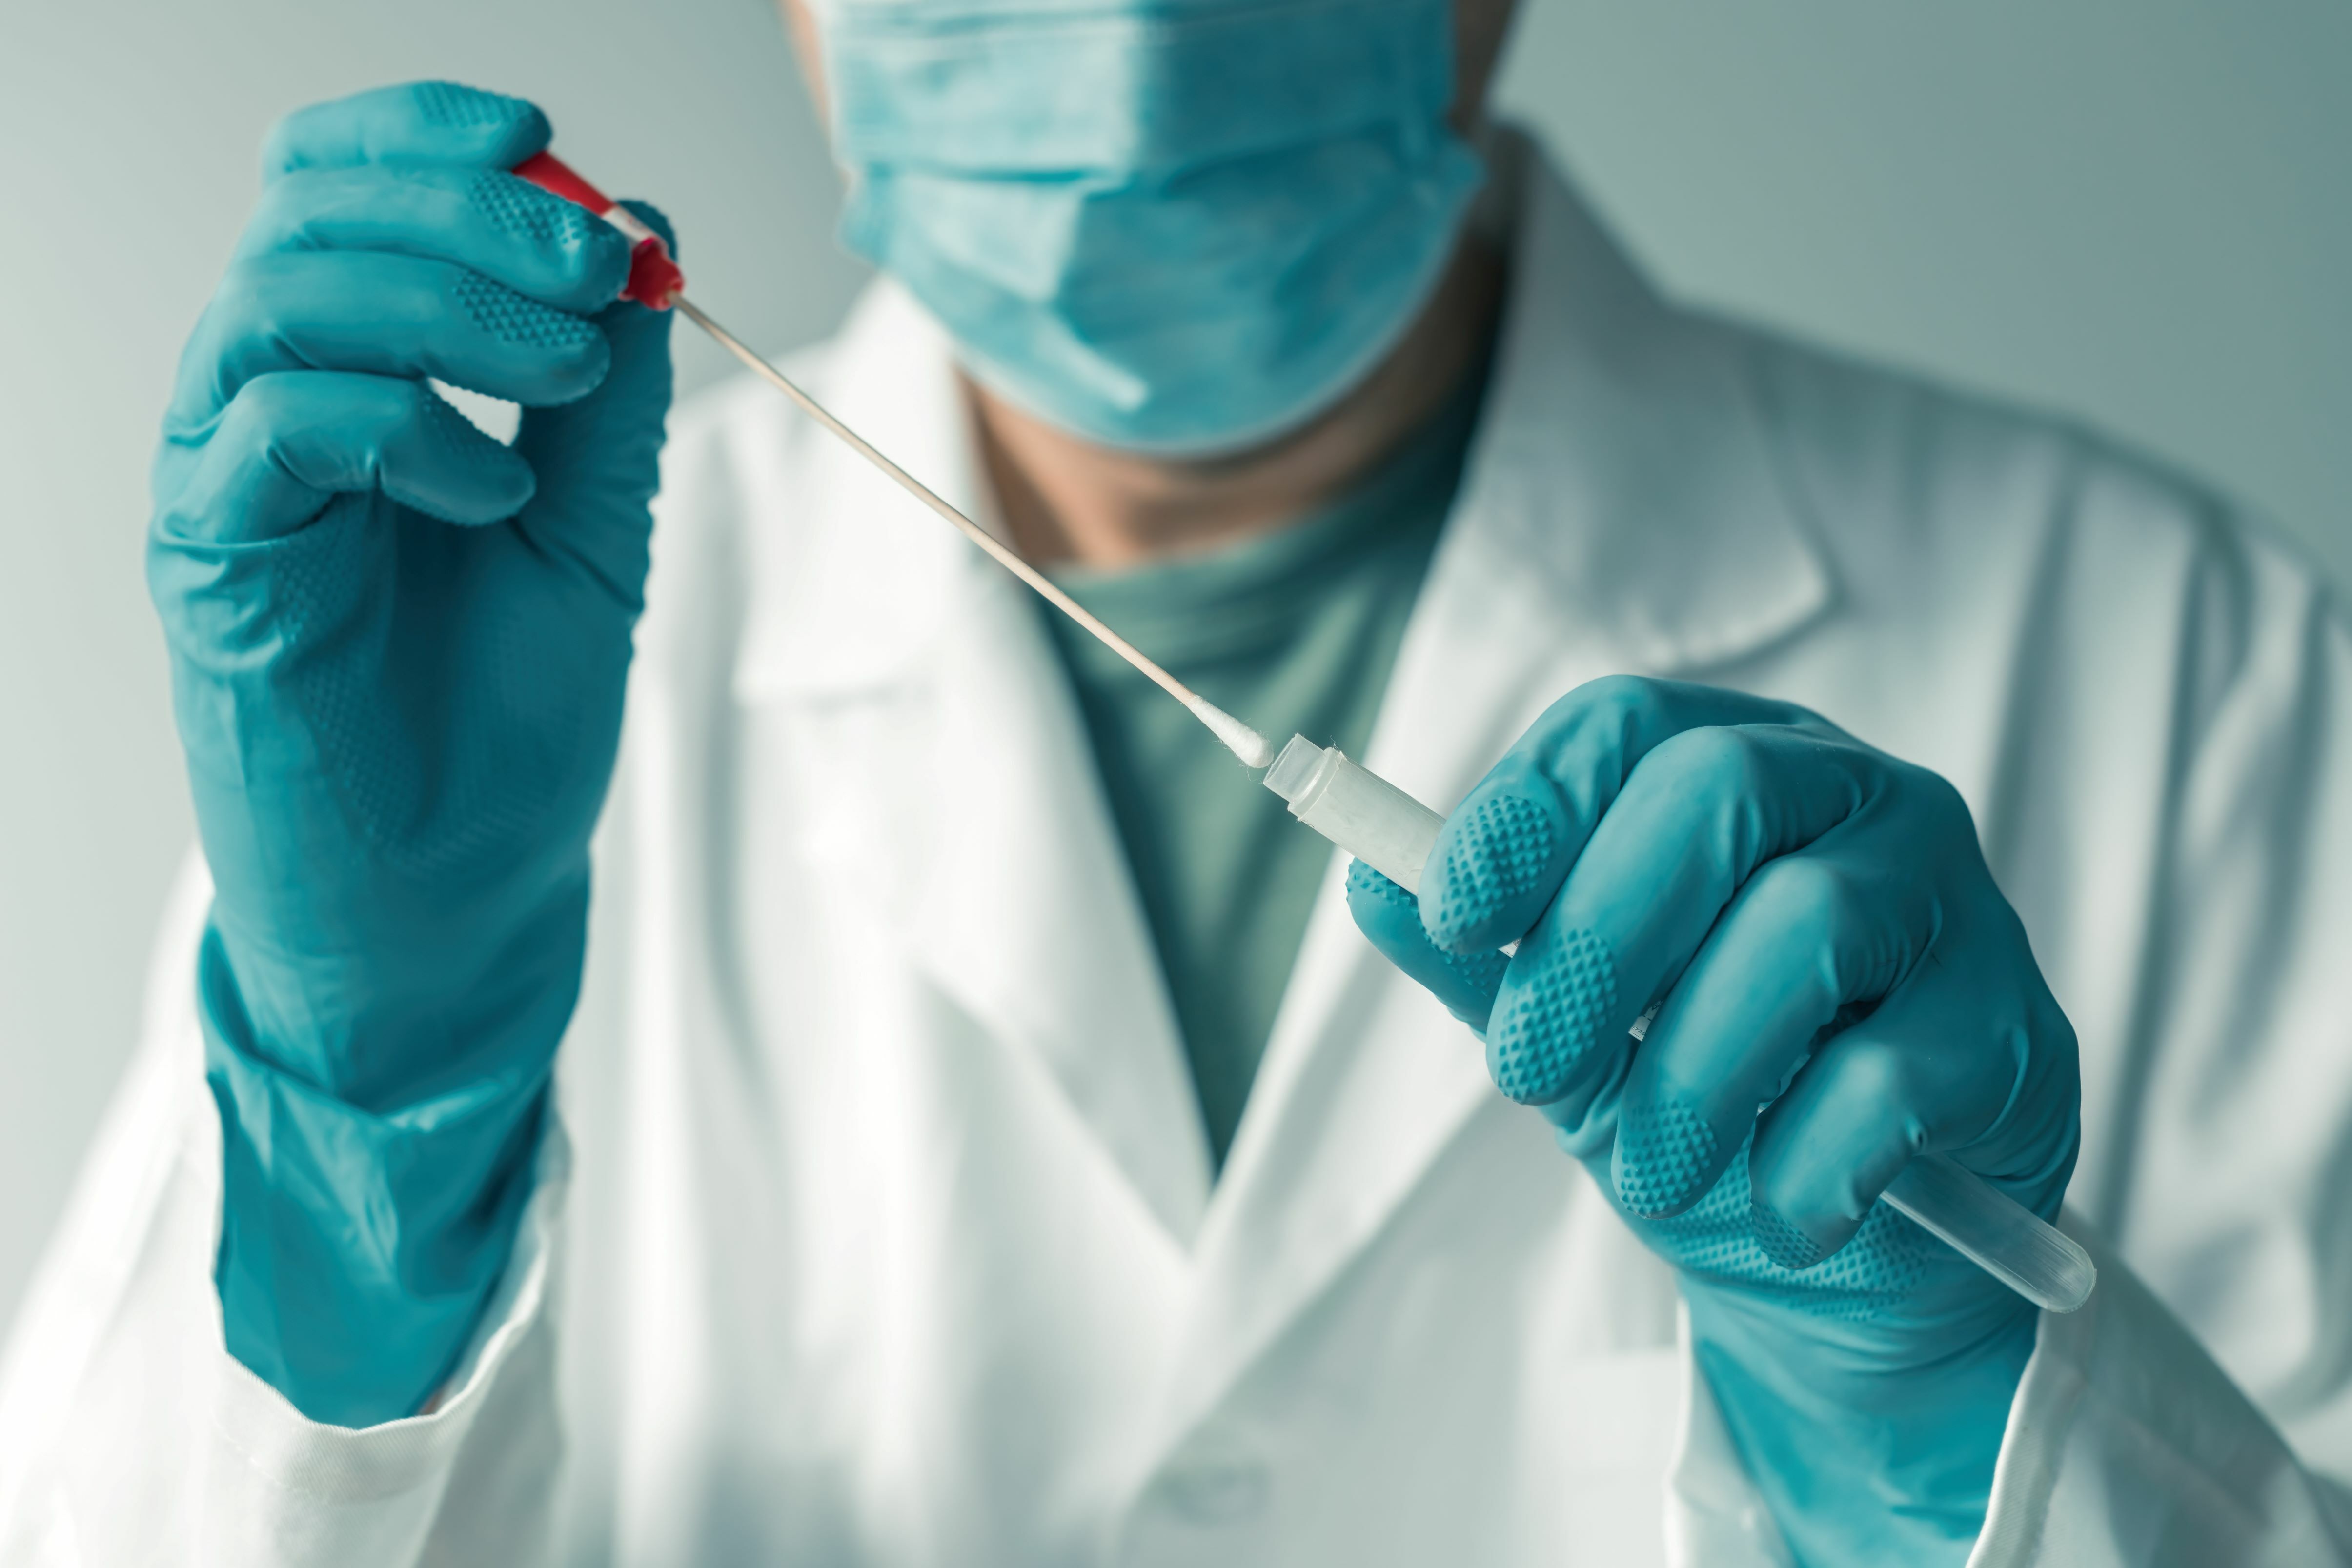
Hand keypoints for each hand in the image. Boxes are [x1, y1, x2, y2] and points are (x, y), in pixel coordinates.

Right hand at [146, 81, 671, 1422]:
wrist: (462, 897)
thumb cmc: (510, 725)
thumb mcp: (595, 529)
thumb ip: (608, 393)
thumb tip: (644, 233)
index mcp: (352, 379)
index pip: (340, 189)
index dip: (427, 138)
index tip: (550, 143)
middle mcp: (266, 409)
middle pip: (308, 216)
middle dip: (463, 208)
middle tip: (593, 260)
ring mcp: (227, 483)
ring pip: (282, 299)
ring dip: (445, 300)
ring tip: (563, 372)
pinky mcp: (213, 564)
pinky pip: (273, 426)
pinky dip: (402, 427)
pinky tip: (494, 490)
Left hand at [1349, 676, 2078, 1564]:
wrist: (1845, 1253)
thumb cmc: (1706, 1104)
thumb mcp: (1574, 1031)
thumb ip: (1481, 958)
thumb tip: (1369, 879)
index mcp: (1731, 767)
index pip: (1620, 726)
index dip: (1523, 809)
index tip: (1452, 912)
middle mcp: (1851, 799)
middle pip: (1714, 793)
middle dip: (1595, 940)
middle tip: (1525, 1071)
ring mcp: (1949, 900)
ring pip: (1805, 925)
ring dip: (1693, 1073)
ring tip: (1648, 1171)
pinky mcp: (2010, 1025)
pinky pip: (1894, 1073)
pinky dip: (1806, 1161)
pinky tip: (1782, 1210)